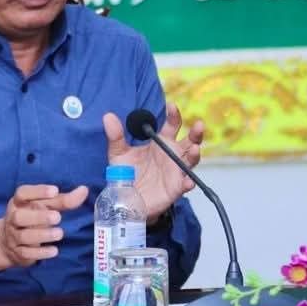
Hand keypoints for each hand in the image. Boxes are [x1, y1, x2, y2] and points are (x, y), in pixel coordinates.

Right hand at [0, 184, 89, 272]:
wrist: (5, 243)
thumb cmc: (32, 218)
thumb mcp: (45, 206)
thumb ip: (63, 200)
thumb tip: (84, 190)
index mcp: (19, 203)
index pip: (22, 193)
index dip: (37, 191)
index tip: (55, 191)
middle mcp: (13, 218)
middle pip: (19, 216)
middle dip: (38, 217)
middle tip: (57, 217)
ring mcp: (14, 236)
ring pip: (24, 236)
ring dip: (42, 235)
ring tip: (59, 233)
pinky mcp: (18, 252)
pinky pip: (26, 253)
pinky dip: (40, 253)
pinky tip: (54, 251)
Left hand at [102, 106, 202, 221]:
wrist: (126, 199)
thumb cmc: (126, 173)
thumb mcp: (119, 154)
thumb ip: (116, 136)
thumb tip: (108, 116)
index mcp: (161, 143)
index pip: (172, 125)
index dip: (174, 115)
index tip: (172, 105)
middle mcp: (172, 155)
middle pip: (189, 141)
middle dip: (196, 133)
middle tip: (198, 124)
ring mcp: (175, 171)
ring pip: (191, 160)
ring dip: (194, 154)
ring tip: (194, 149)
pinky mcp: (175, 188)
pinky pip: (185, 184)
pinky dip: (188, 182)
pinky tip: (188, 181)